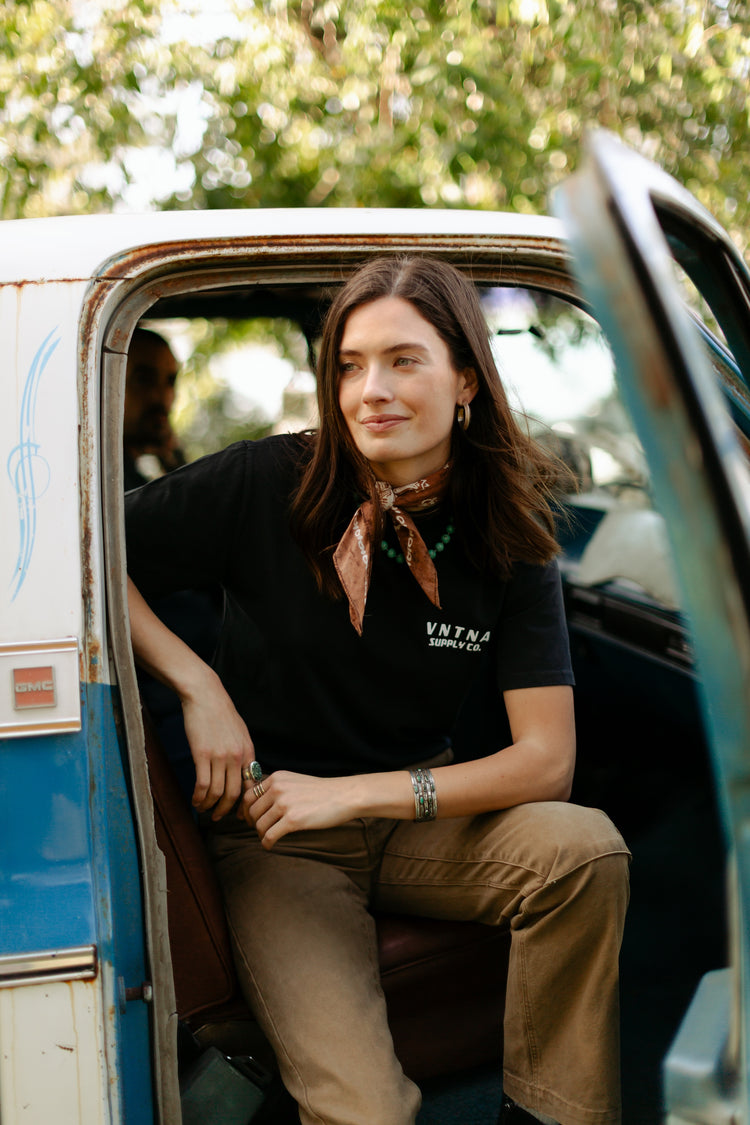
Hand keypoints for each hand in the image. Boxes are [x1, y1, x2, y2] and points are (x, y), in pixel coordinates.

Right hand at [181, 676, 255, 819]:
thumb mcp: (240, 733)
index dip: (244, 804)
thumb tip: (243, 771)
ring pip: (216, 793)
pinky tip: (195, 800)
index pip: (250, 786)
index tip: (238, 814)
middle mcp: (237, 757)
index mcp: (248, 752)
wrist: (206, 696)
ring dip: (208, 806)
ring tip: (202, 809)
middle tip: (218, 817)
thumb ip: (243, 752)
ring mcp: (220, 757)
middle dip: (225, 811)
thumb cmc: (221, 713)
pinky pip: (202, 784)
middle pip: (233, 794)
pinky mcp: (202, 755)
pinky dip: (198, 797)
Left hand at [240, 771, 360, 848]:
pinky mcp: (293, 820)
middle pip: (251, 811)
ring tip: (268, 838)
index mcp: (276, 778)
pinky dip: (267, 844)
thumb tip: (255, 802)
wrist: (345, 795)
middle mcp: (277, 788)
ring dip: (261, 834)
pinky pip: (269, 836)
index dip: (245, 810)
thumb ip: (276, 788)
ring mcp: (284, 804)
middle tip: (259, 830)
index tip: (247, 819)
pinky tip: (270, 846)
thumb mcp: (295, 781)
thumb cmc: (322, 791)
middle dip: (252, 823)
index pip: (248, 795)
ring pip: (259, 825)